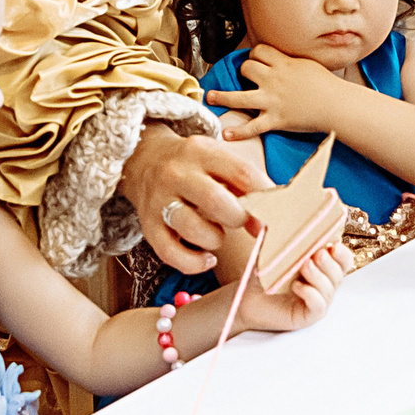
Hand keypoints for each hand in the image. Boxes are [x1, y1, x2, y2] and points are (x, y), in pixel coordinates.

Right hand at [121, 121, 261, 272]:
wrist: (143, 160)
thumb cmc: (194, 166)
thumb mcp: (217, 161)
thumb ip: (245, 187)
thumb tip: (263, 225)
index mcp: (202, 151)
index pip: (242, 172)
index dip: (264, 195)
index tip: (271, 211)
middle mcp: (178, 174)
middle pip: (216, 201)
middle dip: (238, 218)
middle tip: (241, 222)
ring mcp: (160, 200)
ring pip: (193, 228)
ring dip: (215, 239)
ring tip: (217, 235)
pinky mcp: (148, 225)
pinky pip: (170, 253)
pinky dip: (194, 263)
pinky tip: (206, 258)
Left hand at [206, 45, 352, 137]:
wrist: (337, 105)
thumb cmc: (327, 85)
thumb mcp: (308, 64)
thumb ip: (290, 61)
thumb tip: (280, 58)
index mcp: (283, 64)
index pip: (258, 51)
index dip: (254, 55)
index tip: (254, 60)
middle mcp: (274, 80)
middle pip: (246, 68)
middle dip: (243, 72)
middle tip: (244, 78)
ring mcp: (272, 100)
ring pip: (239, 96)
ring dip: (222, 97)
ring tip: (211, 97)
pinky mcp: (275, 119)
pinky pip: (252, 127)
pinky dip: (238, 133)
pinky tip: (226, 134)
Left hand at [231, 241, 354, 333]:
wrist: (247, 298)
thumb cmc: (263, 274)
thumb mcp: (274, 250)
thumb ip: (282, 233)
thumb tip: (283, 211)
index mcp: (322, 267)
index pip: (343, 259)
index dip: (342, 253)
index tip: (333, 244)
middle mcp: (324, 284)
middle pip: (340, 273)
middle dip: (331, 263)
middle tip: (317, 254)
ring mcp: (318, 301)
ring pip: (330, 289)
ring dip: (319, 276)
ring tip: (304, 266)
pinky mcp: (309, 316)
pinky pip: (319, 306)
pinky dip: (311, 294)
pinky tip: (296, 286)